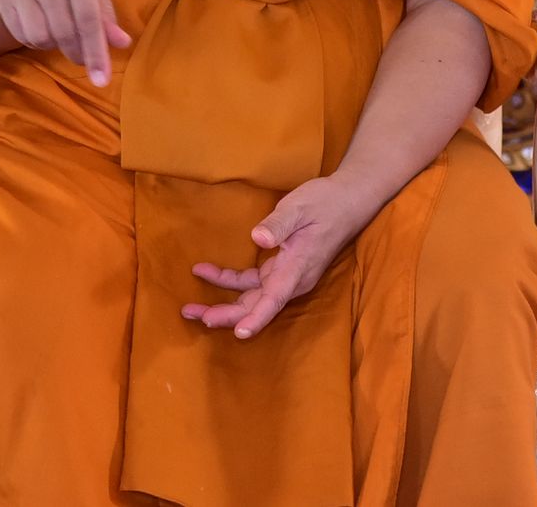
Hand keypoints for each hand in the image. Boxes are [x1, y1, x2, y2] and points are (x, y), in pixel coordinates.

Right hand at [0, 0, 129, 85]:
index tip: (103, 81)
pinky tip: (40, 24)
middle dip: (77, 52)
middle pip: (64, 32)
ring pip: (39, 37)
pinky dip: (34, 39)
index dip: (96, 52)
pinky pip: (20, 34)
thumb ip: (105, 12)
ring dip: (53, 45)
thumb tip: (122, 44)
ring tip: (59, 30)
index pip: (88, 19)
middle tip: (83, 56)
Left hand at [185, 175, 375, 339]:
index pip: (275, 300)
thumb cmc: (324, 203)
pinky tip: (206, 272)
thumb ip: (279, 223)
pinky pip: (253, 283)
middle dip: (226, 315)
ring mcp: (286, 276)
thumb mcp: (299, 207)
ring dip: (223, 303)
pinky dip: (229, 280)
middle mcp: (291, 280)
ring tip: (190, 307)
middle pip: (256, 306)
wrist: (346, 203)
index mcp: (297, 268)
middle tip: (194, 316)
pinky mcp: (281, 269)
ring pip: (251, 298)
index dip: (257, 318)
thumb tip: (258, 238)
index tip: (239, 333)